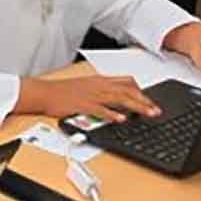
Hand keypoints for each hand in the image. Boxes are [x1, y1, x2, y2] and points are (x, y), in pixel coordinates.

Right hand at [18, 75, 160, 122]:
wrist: (44, 92)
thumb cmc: (62, 91)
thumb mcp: (84, 87)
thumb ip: (100, 91)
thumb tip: (114, 99)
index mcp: (99, 81)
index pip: (126, 82)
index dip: (141, 91)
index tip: (150, 101)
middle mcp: (98, 86)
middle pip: (127, 91)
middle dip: (144, 101)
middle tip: (156, 110)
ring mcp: (91, 95)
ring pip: (118, 99)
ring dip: (135, 106)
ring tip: (148, 114)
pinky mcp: (83, 105)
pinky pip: (100, 110)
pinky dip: (112, 114)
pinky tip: (121, 119)